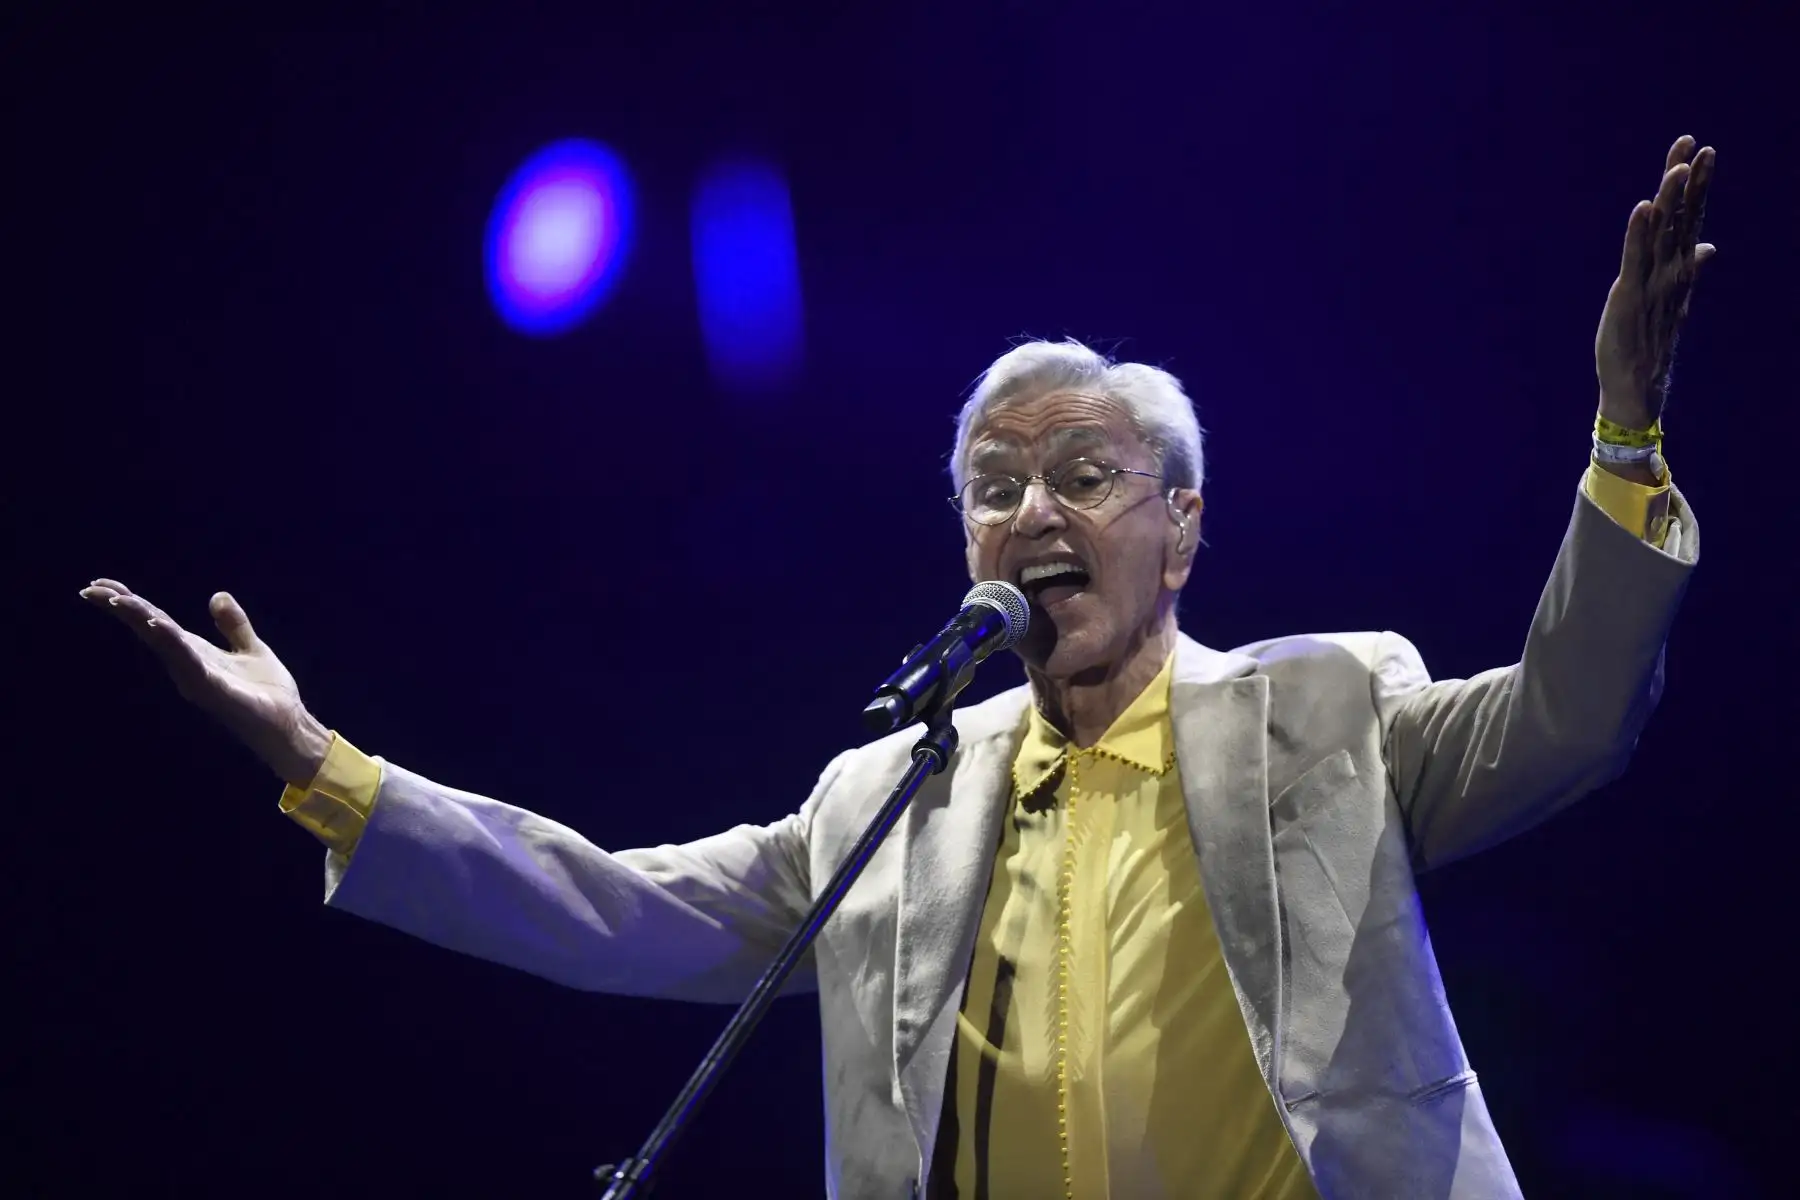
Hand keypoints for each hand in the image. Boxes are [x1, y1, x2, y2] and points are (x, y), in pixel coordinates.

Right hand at [80, 580, 331, 785]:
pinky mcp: (213, 690)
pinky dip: (173, 643)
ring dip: (140, 620)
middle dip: (123, 609)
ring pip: (163, 644)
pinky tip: (158, 625)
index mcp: (195, 652)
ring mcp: (197, 678)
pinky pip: (189, 663)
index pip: (156, 622)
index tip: (102, 583)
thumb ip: (233, 625)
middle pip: (150, 630)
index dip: (131, 602)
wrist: (289, 722)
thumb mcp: (251, 648)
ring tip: (116, 600)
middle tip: (90, 588)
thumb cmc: (267, 691)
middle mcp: (188, 665)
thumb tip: (217, 595)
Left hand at [1594, 135, 1716, 430]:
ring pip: (1663, 233)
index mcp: (1677, 266)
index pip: (1688, 216)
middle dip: (1690, 183)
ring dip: (1669, 199)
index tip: (1699, 149)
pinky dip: (1638, 233)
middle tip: (1699, 147)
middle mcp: (1670, 270)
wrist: (1637, 383)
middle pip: (1682, 218)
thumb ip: (1688, 268)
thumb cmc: (1650, 338)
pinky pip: (1635, 259)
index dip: (1694, 184)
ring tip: (1676, 166)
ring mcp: (1653, 282)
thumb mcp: (1670, 298)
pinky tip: (1643, 207)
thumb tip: (1708, 248)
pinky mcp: (1631, 296)